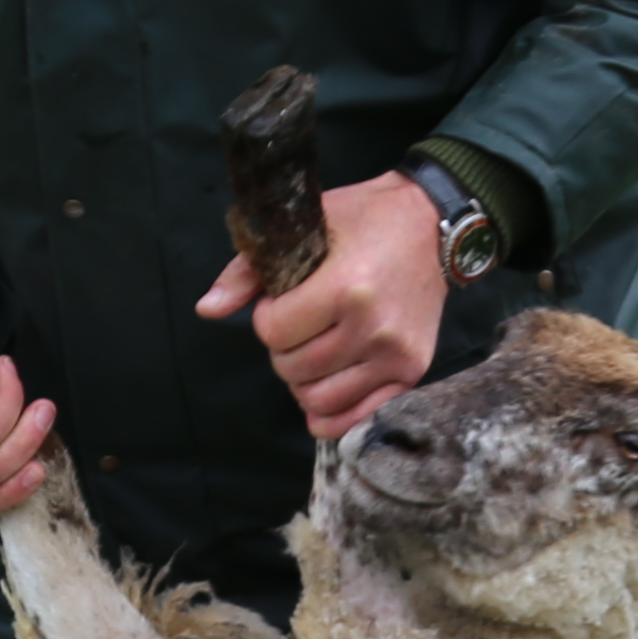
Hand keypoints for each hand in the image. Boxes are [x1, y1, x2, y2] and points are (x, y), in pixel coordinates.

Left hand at [199, 172, 447, 440]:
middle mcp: (373, 326)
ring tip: (314, 351)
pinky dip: (331, 413)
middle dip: (284, 349)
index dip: (267, 318)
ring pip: (319, 399)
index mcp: (344, 287)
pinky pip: (356, 418)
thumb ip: (249, 271)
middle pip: (293, 368)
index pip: (274, 333)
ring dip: (304, 381)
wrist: (431, 225)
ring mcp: (395, 354)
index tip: (282, 301)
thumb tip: (206, 310)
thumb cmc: (363, 220)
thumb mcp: (305, 227)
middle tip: (301, 325)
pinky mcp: (411, 371)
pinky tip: (325, 389)